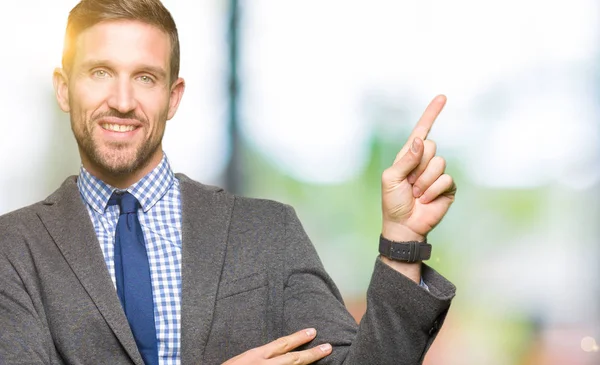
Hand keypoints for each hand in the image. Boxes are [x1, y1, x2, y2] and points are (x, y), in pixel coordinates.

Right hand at [222, 328, 331, 364]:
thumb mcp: (242, 359)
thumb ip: (258, 356)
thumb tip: (275, 352)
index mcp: (256, 356)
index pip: (282, 344)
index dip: (298, 338)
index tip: (313, 332)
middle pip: (293, 359)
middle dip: (312, 354)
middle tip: (328, 347)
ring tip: (323, 357)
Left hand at [381, 95, 456, 242]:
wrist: (404, 225)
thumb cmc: (393, 202)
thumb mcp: (391, 178)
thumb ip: (405, 159)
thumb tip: (420, 140)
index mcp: (408, 156)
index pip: (422, 131)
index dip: (431, 114)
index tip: (442, 97)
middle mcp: (424, 161)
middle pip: (430, 146)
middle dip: (418, 165)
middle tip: (409, 183)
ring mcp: (437, 174)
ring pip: (439, 163)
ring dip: (424, 181)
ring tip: (416, 193)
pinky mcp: (448, 187)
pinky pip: (446, 179)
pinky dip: (433, 190)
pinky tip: (425, 200)